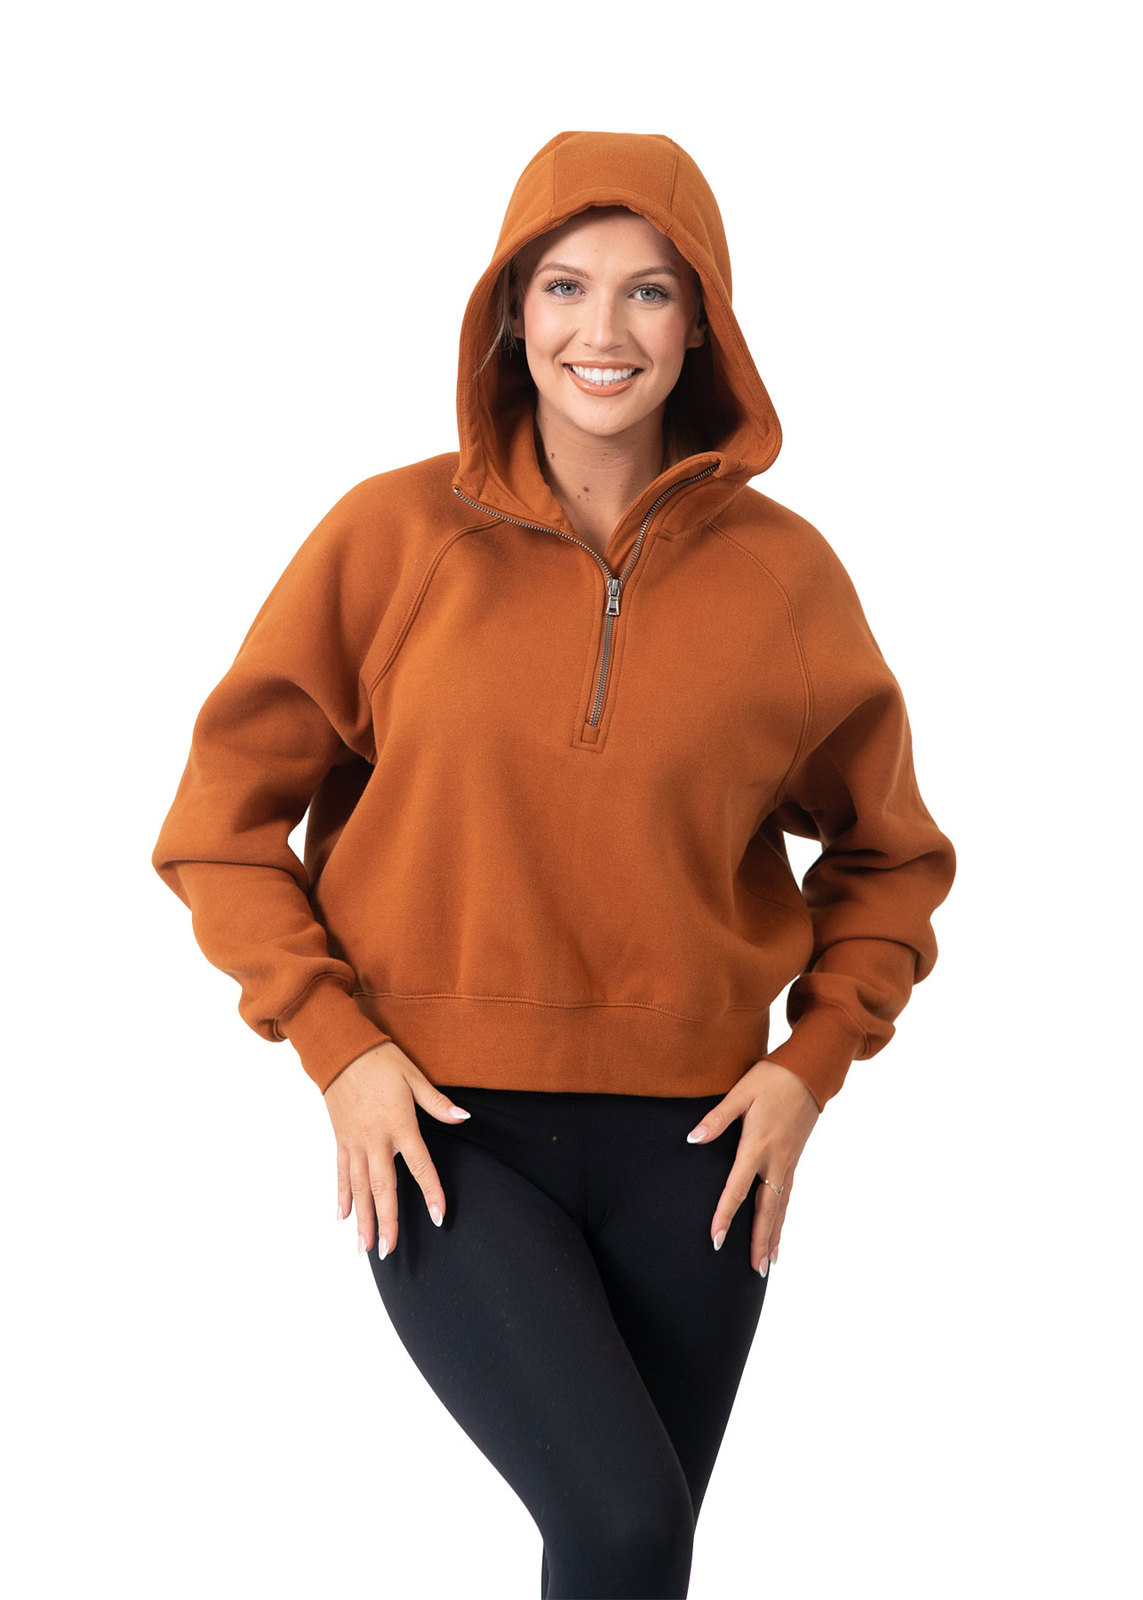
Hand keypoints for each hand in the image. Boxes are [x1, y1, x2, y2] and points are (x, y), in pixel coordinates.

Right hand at [322, 1042, 471, 1259]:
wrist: (341, 1049)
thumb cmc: (381, 1060)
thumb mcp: (414, 1076)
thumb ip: (437, 1103)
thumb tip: (464, 1117)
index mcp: (399, 1125)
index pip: (419, 1166)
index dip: (431, 1192)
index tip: (438, 1217)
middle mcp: (375, 1139)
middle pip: (383, 1187)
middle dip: (387, 1221)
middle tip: (389, 1251)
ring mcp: (355, 1141)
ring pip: (358, 1187)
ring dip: (363, 1218)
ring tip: (365, 1247)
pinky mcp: (341, 1139)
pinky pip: (341, 1172)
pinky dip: (341, 1196)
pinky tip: (342, 1217)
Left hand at [686, 1058, 820, 1275]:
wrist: (810, 1071)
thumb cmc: (772, 1078)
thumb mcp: (741, 1092)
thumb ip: (717, 1118)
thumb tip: (692, 1139)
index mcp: (757, 1145)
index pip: (737, 1189)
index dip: (725, 1216)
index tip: (716, 1240)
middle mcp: (776, 1159)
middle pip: (767, 1209)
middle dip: (760, 1242)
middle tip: (754, 1272)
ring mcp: (788, 1161)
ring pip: (781, 1207)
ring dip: (774, 1236)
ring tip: (768, 1264)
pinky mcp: (795, 1159)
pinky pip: (788, 1196)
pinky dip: (783, 1218)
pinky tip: (779, 1233)